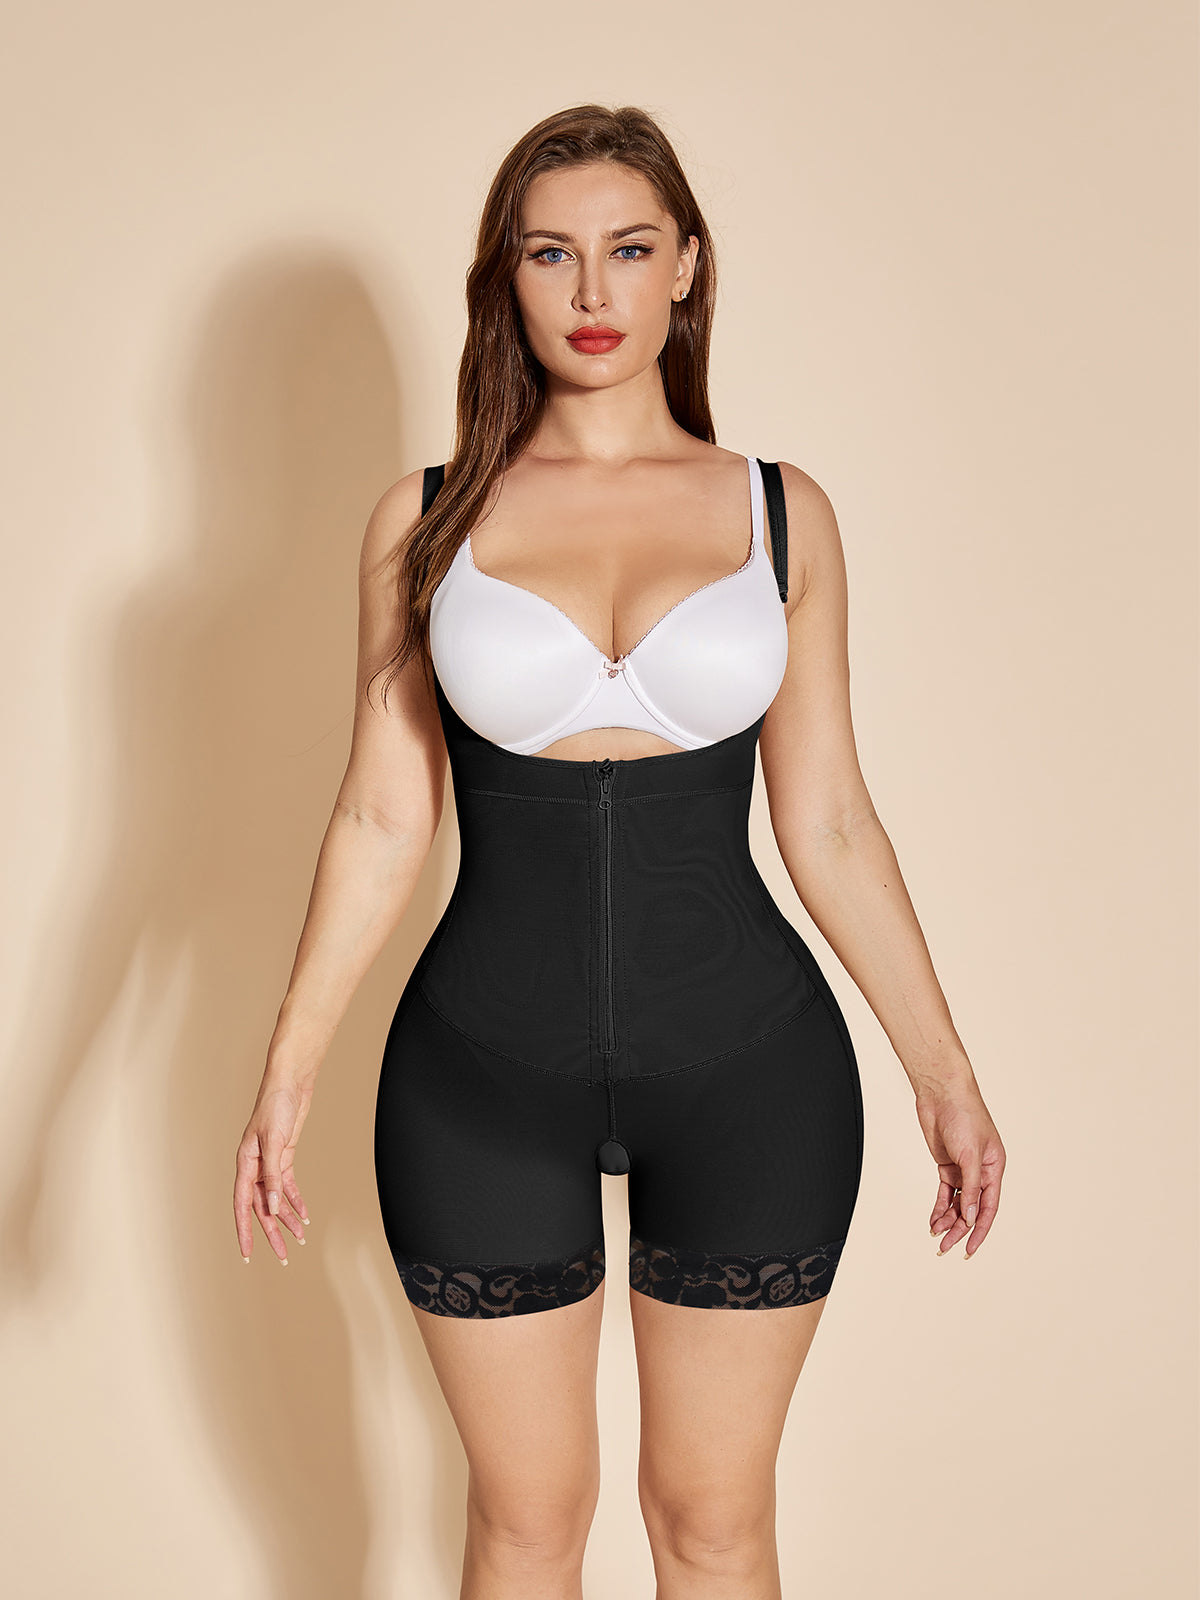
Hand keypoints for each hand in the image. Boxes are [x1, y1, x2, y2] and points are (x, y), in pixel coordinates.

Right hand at [233, 1074, 313, 1264]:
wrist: (290, 1082)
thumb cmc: (275, 1104)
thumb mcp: (275, 1141)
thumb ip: (274, 1174)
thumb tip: (273, 1205)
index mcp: (245, 1163)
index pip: (242, 1205)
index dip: (244, 1230)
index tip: (246, 1253)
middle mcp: (255, 1166)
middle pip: (261, 1207)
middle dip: (271, 1233)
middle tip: (282, 1256)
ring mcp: (270, 1162)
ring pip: (276, 1199)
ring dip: (287, 1219)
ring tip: (299, 1238)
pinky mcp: (285, 1156)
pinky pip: (288, 1185)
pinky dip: (296, 1201)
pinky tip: (304, 1215)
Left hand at [913, 1072, 1004, 1257]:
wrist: (942, 1093)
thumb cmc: (964, 1115)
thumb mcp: (970, 1154)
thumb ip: (971, 1187)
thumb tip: (972, 1217)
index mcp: (994, 1169)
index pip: (989, 1208)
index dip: (980, 1231)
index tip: (969, 1249)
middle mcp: (980, 1172)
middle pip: (971, 1209)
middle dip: (959, 1230)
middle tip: (946, 1248)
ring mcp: (962, 1169)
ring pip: (958, 1203)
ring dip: (948, 1220)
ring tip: (937, 1237)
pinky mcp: (946, 1164)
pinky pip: (945, 1192)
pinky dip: (939, 1207)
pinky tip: (933, 1220)